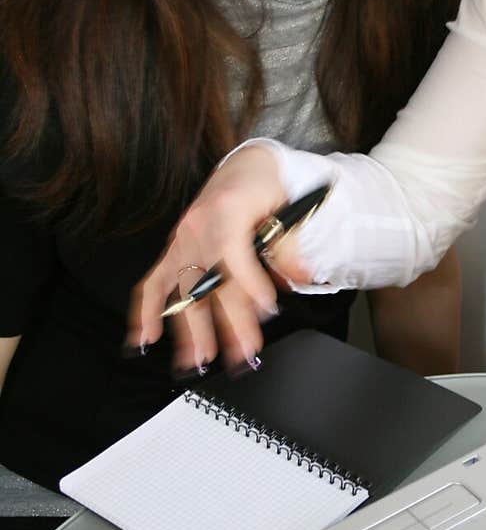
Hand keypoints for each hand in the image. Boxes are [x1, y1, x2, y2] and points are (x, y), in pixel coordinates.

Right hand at [128, 144, 308, 369]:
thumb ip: (290, 245)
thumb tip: (298, 275)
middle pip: (209, 281)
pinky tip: (143, 338)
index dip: (249, 285)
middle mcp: (198, 226)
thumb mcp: (287, 207)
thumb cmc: (265, 186)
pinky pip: (153, 283)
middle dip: (226, 322)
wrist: (246, 167)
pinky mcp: (174, 251)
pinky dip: (146, 311)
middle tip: (244, 353)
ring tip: (197, 361)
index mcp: (227, 209)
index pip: (233, 253)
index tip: (267, 309)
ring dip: (189, 330)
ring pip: (182, 290)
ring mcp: (182, 240)